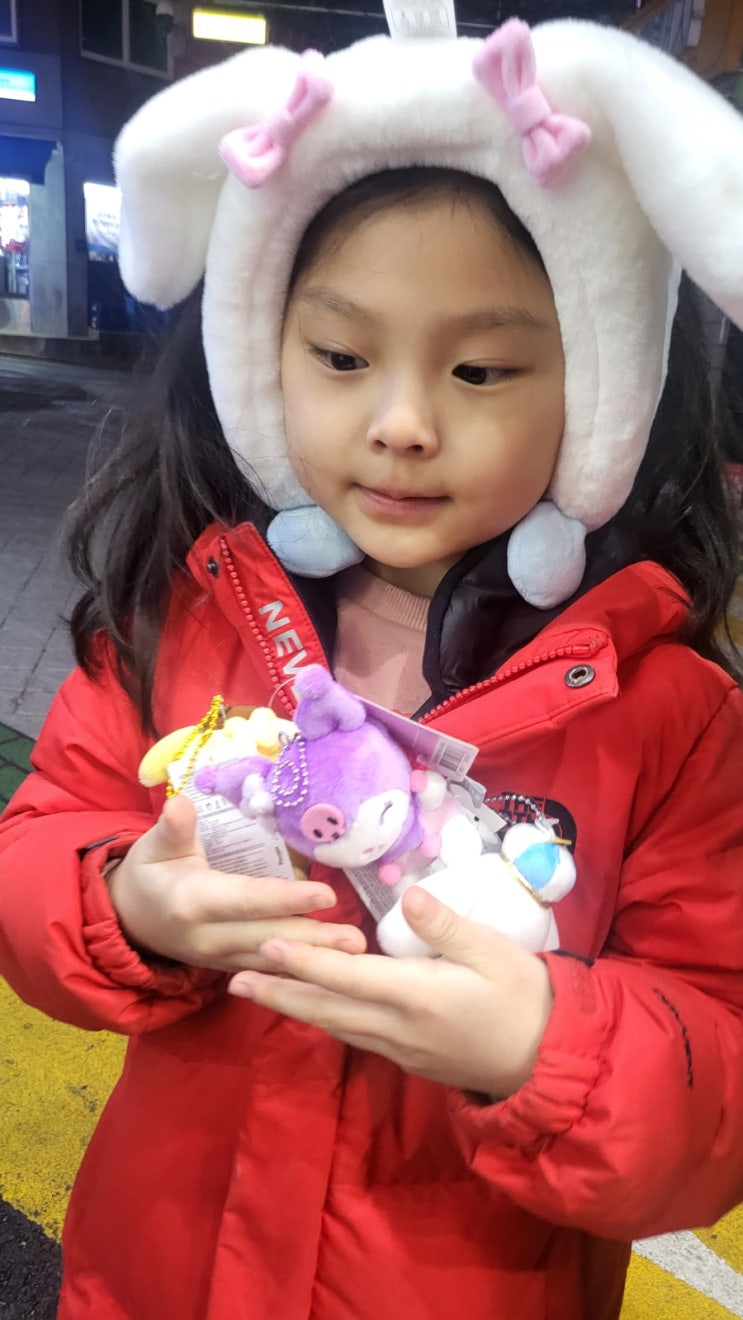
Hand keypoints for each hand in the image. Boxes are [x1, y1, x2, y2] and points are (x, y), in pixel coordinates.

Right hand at [107, 793, 365, 970]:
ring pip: (272, 960)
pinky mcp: (228, 968)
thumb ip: (173, 829)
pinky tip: (332, 974)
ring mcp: (218, 959)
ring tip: (356, 956)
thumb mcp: (154, 846)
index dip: (284, 899)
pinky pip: (267, 973)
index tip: (325, 895)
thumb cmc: (149, 872)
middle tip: (356, 939)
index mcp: (191, 901)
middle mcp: (207, 937)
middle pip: (267, 937)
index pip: (246, 900)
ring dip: (314, 960)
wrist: (127, 919)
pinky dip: (298, 974)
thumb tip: (180, 804)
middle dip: (313, 939)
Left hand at [228, 887, 552, 1097]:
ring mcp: (399, 1047)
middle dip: (278, 992)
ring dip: (294, 1006)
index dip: (304, 959)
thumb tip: (409, 895)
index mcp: (415, 996)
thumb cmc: (525, 997)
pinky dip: (324, 1018)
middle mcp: (396, 1027)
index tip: (266, 944)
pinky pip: (353, 1035)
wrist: (547, 1061)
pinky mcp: (407, 1057)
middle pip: (326, 1008)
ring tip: (257, 992)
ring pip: (335, 1025)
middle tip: (231, 980)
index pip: (346, 975)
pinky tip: (311, 1008)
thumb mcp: (494, 951)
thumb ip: (447, 926)